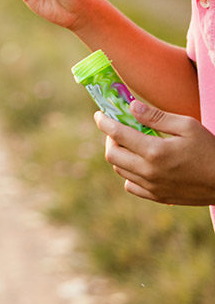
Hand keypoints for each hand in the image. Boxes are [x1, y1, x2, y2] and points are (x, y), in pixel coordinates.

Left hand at [96, 99, 214, 204]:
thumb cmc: (210, 150)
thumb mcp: (187, 126)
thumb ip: (156, 117)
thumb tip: (131, 107)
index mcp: (155, 151)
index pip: (118, 134)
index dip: (104, 122)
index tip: (99, 115)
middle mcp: (148, 171)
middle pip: (112, 154)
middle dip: (110, 139)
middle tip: (117, 129)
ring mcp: (152, 187)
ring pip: (120, 170)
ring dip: (119, 154)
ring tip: (129, 144)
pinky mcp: (157, 196)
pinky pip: (131, 185)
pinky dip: (128, 173)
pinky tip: (139, 164)